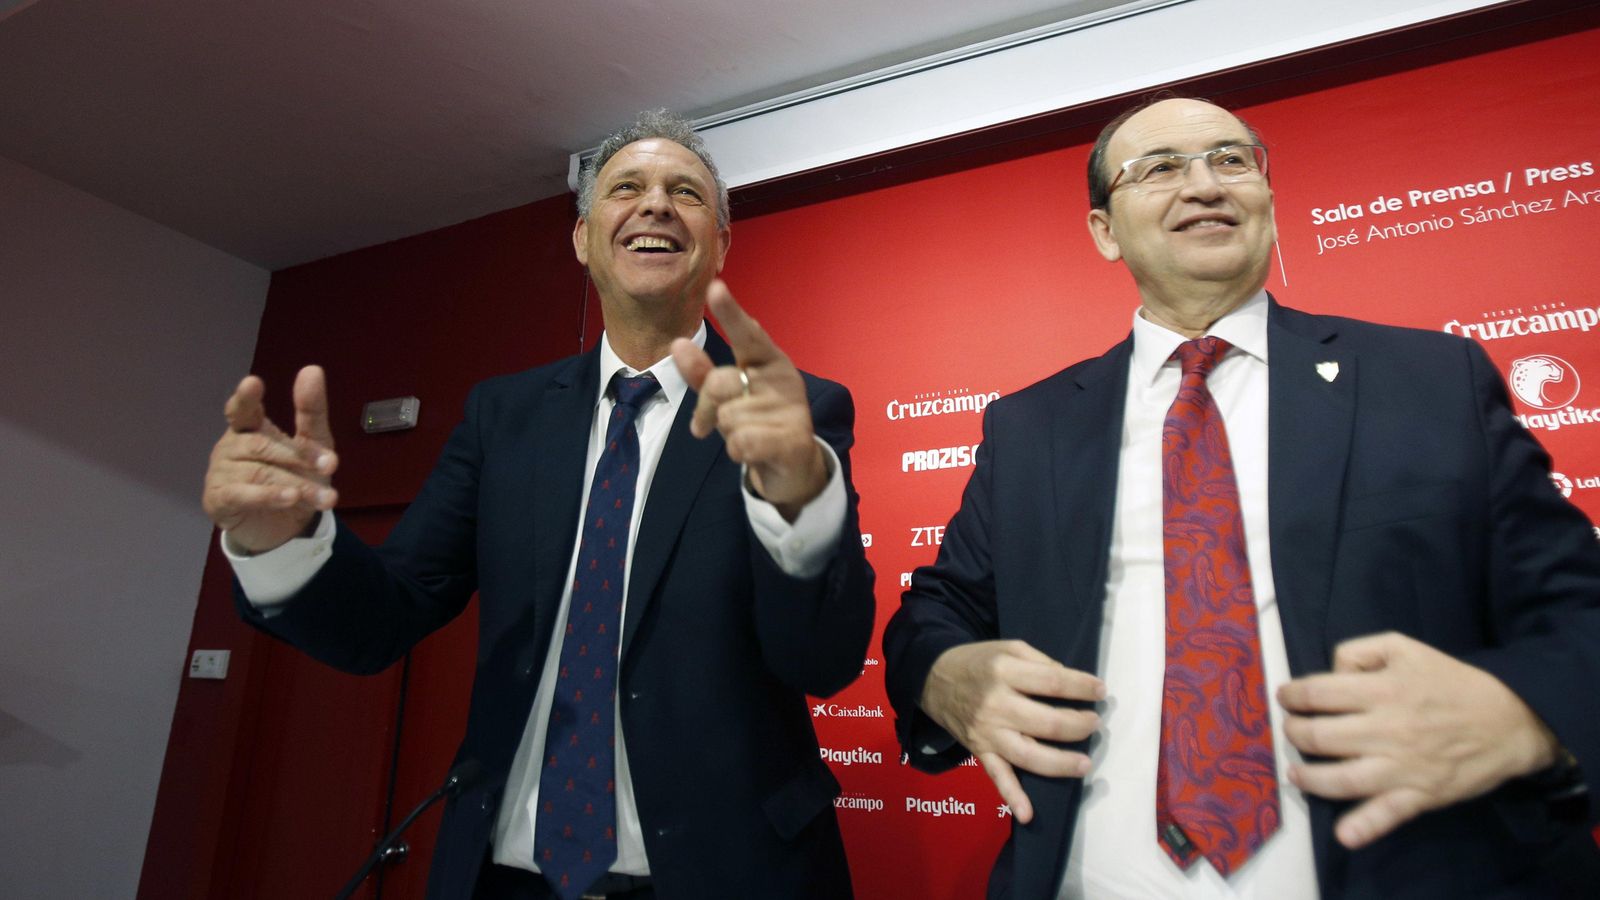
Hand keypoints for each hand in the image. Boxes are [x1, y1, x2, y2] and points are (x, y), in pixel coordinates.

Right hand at [202, 365, 339, 553]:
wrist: (283, 526)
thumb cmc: (294, 475)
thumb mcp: (313, 444)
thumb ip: (311, 411)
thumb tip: (313, 369)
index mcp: (248, 427)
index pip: (243, 409)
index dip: (246, 397)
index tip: (253, 383)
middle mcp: (230, 446)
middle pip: (263, 445)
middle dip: (300, 456)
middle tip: (331, 466)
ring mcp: (220, 473)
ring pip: (261, 473)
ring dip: (298, 485)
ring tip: (328, 497)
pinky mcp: (219, 500)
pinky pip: (244, 495)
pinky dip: (269, 496)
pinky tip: (290, 499)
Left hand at [672, 280, 826, 520]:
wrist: (793, 465)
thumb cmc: (757, 421)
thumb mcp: (728, 395)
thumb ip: (702, 372)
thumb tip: (678, 344)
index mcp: (767, 360)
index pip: (746, 333)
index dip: (730, 312)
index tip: (715, 288)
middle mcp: (782, 378)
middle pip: (719, 383)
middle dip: (708, 408)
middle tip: (718, 423)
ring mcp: (792, 409)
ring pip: (728, 418)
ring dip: (729, 434)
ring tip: (750, 436)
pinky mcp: (795, 440)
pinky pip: (742, 442)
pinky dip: (740, 451)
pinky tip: (756, 452)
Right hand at [920, 640, 1103, 823]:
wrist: (932, 678)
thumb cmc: (977, 662)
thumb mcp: (1008, 648)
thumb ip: (1041, 662)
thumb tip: (1070, 683)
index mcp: (1005, 672)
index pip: (1052, 682)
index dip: (1081, 687)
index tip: (1101, 691)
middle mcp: (997, 705)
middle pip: (1047, 723)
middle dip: (1079, 725)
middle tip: (1095, 723)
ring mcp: (988, 732)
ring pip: (1029, 755)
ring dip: (1061, 763)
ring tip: (1085, 763)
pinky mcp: (980, 752)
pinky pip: (997, 776)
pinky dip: (1011, 797)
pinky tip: (1027, 814)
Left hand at [1278, 631, 1560, 848]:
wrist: (1510, 720)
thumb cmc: (1450, 682)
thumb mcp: (1403, 647)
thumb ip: (1359, 652)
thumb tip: (1330, 675)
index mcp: (1382, 690)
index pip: (1317, 693)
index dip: (1292, 695)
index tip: (1286, 698)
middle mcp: (1387, 729)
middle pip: (1320, 736)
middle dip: (1294, 732)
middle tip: (1292, 729)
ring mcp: (1402, 766)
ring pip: (1341, 778)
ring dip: (1309, 777)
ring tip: (1296, 772)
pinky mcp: (1420, 795)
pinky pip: (1388, 815)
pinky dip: (1365, 827)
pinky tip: (1345, 834)